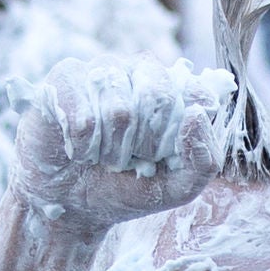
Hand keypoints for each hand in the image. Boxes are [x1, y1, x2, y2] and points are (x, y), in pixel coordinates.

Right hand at [13, 56, 238, 232]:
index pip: (194, 96)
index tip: (161, 156)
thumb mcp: (177, 187)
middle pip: (157, 99)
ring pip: (119, 111)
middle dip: (144, 145)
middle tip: (128, 159)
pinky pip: (83, 117)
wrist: (72, 202)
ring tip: (102, 155)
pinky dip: (82, 147)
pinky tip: (78, 148)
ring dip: (110, 150)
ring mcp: (102, 67)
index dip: (176, 137)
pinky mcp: (65, 76)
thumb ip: (204, 160)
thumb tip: (196, 115)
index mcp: (174, 87)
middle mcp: (141, 69)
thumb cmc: (126, 188)